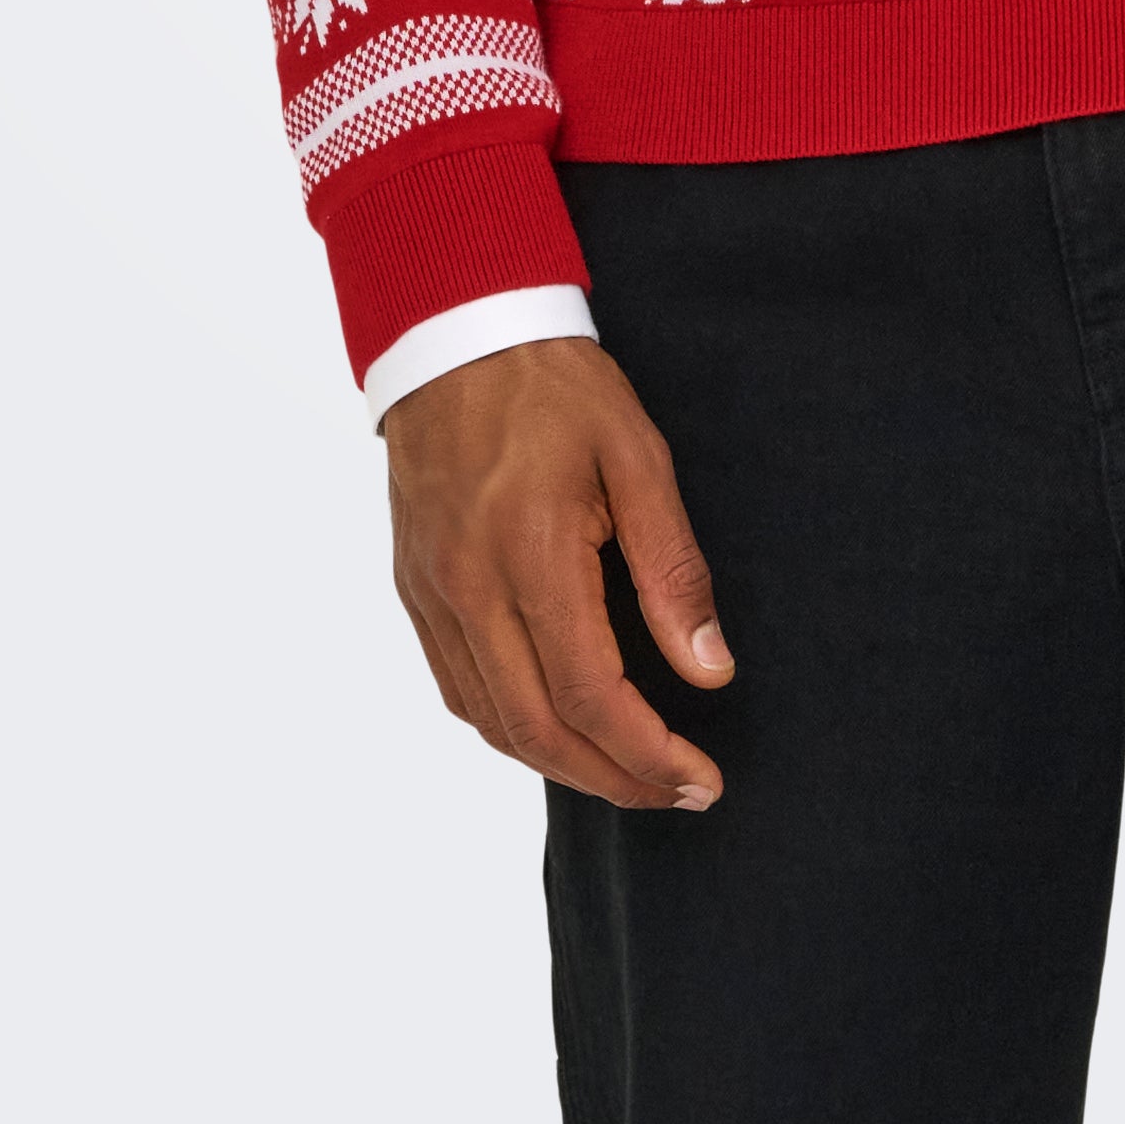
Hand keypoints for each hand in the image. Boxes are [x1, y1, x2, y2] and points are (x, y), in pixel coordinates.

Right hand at [383, 336, 734, 806]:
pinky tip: (553, 729)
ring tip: (626, 774)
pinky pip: (458, 688)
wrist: (454, 330)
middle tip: (678, 793)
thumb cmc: (555, 384)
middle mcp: (470, 589)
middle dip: (614, 779)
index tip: (702, 779)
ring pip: (492, 722)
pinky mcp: (414, 589)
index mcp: (531, 555)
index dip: (649, 755)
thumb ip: (673, 570)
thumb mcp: (637, 456)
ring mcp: (432, 594)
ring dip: (562, 767)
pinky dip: (508, 728)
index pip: (592, 696)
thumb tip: (709, 670)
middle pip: (538, 730)